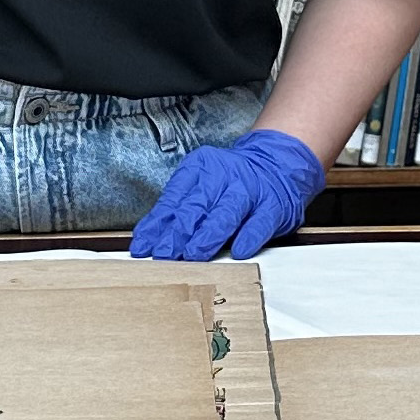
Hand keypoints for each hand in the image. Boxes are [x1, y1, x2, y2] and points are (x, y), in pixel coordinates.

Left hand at [129, 128, 323, 260]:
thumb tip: (147, 239)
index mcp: (201, 168)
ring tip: (193, 254)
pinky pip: (260, 222)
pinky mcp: (272, 207)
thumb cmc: (230, 182)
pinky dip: (249, 237)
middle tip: (163, 253)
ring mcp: (249, 191)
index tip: (144, 245)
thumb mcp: (200, 186)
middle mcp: (224, 176)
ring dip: (208, 235)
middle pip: (196, 206)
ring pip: (226, 213)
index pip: (174, 198)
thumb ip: (176, 210)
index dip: (157, 223)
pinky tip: (239, 251)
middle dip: (178, 232)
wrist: (275, 164)